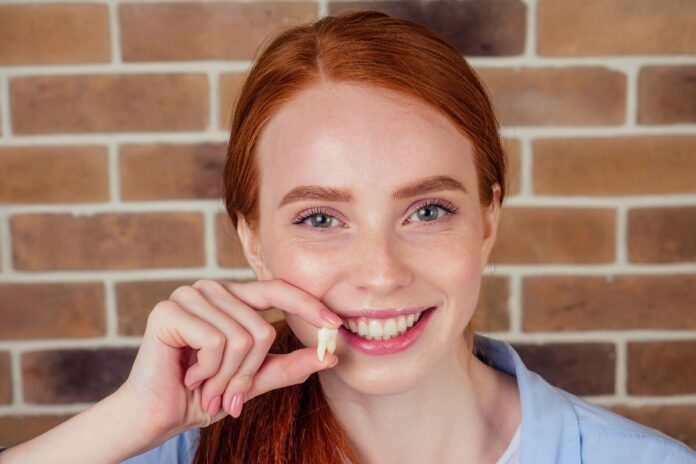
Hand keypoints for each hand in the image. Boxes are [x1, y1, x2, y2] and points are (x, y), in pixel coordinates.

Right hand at [115, 278, 342, 445]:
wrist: (157, 416)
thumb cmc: (203, 395)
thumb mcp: (254, 380)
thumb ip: (289, 365)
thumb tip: (330, 356)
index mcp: (233, 298)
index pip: (278, 290)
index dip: (309, 306)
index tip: (336, 326)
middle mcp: (212, 289)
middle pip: (261, 327)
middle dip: (248, 373)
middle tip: (227, 395)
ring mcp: (189, 295)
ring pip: (241, 337)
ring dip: (226, 377)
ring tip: (206, 387)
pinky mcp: (169, 310)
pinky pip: (216, 341)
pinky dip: (209, 370)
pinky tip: (189, 375)